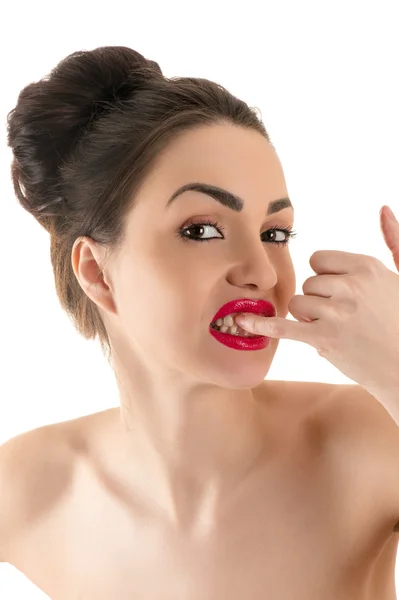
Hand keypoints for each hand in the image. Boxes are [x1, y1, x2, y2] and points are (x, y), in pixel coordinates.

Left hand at [235, 206, 398, 391]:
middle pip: (307, 283)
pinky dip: (263, 326)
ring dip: (309, 319)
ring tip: (336, 330)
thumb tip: (382, 208)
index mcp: (366, 267)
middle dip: (318, 300)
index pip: (319, 260)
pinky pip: (284, 327)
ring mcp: (336, 313)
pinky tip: (243, 323)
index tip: (338, 292)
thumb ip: (393, 239)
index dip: (324, 277)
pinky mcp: (323, 339)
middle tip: (342, 317)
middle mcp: (350, 286)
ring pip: (297, 304)